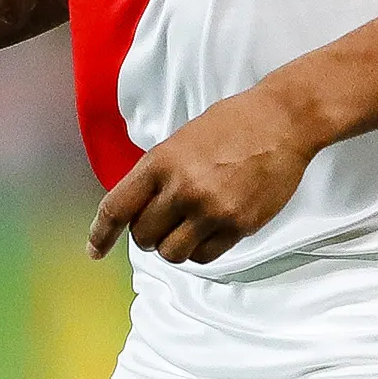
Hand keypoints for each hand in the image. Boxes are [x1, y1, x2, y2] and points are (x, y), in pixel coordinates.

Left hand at [86, 82, 322, 263]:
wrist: (283, 121)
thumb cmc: (232, 124)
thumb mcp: (181, 140)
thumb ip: (158, 174)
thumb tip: (140, 207)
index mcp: (161, 162)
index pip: (117, 208)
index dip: (101, 234)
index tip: (94, 250)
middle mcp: (182, 189)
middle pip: (143, 237)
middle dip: (147, 235)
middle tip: (163, 223)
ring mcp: (211, 210)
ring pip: (172, 254)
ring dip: (173, 247)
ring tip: (186, 229)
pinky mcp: (238, 225)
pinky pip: (204, 256)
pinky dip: (200, 250)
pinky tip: (208, 232)